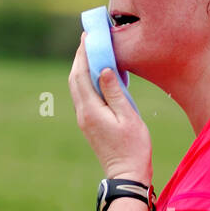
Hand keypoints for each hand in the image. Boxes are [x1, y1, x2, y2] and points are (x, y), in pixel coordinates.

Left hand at [68, 33, 152, 180]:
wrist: (126, 175)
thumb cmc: (133, 147)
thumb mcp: (128, 117)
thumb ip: (115, 92)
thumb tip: (104, 69)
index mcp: (91, 110)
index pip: (81, 74)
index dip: (83, 53)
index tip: (88, 35)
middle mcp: (83, 113)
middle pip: (75, 78)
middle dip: (80, 57)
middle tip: (89, 38)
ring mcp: (84, 119)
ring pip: (78, 87)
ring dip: (84, 68)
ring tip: (94, 52)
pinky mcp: (90, 124)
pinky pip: (85, 96)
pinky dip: (89, 81)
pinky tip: (101, 75)